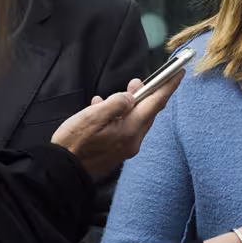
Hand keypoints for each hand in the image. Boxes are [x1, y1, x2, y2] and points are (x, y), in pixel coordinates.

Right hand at [50, 70, 183, 179]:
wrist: (62, 169)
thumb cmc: (74, 141)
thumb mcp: (93, 116)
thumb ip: (116, 103)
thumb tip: (131, 97)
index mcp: (130, 129)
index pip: (156, 103)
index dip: (168, 86)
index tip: (179, 72)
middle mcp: (133, 140)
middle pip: (147, 112)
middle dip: (146, 95)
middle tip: (136, 81)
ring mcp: (126, 148)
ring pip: (136, 120)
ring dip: (130, 105)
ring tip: (118, 94)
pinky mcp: (116, 152)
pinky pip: (125, 129)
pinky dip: (119, 116)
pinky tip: (102, 109)